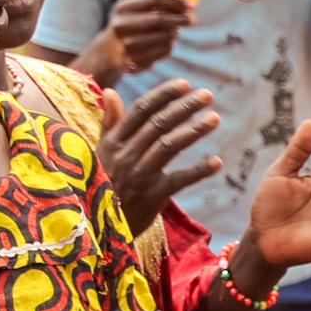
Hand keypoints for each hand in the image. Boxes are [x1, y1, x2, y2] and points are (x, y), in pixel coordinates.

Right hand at [81, 0, 189, 80]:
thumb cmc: (131, 25)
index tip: (192, 5)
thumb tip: (189, 3)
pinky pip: (163, 51)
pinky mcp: (134, 59)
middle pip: (159, 19)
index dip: (175, 2)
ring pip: (164, 37)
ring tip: (175, 32)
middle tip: (193, 19)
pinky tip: (167, 43)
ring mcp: (126, 43)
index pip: (154, 0)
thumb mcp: (137, 10)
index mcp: (123, 7)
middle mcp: (121, 24)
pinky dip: (169, 46)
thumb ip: (160, 4)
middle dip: (179, 19)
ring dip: (174, 34)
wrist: (109, 51)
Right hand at [99, 81, 223, 233]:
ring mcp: (137, 175)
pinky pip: (178, 180)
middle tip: (208, 95)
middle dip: (184, 107)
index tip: (185, 84)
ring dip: (193, 130)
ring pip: (168, 145)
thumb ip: (110, 123)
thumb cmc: (101, 185)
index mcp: (113, 141)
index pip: (140, 111)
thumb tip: (110, 91)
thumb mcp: (100, 153)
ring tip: (214, 118)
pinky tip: (217, 162)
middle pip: (158, 124)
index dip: (163, 95)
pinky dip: (198, 170)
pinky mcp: (150, 196)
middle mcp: (124, 154)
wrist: (93, 227)